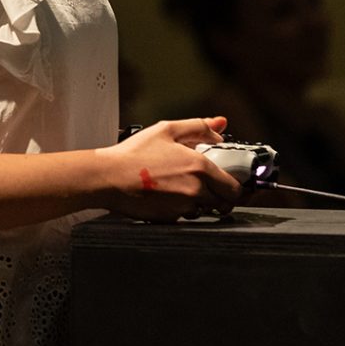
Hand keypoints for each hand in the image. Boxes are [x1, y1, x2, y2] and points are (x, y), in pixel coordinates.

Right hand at [97, 117, 243, 222]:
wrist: (110, 177)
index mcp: (200, 167)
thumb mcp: (167, 129)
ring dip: (200, 203)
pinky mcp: (171, 219)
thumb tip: (220, 125)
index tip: (227, 182)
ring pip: (204, 211)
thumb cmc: (135, 154)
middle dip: (219, 197)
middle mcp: (196, 190)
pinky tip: (167, 196)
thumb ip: (199, 127)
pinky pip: (185, 217)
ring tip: (181, 188)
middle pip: (224, 203)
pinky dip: (181, 209)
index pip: (234, 188)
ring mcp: (183, 207)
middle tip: (206, 187)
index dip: (232, 185)